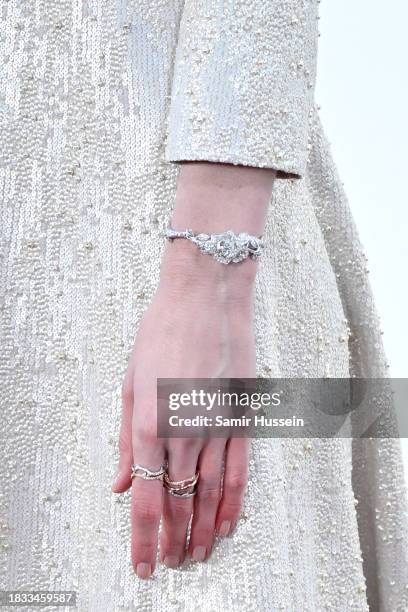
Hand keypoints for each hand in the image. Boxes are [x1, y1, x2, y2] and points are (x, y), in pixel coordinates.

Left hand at [111, 246, 255, 577]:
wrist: (206, 298)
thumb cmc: (161, 333)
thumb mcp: (130, 383)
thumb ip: (125, 439)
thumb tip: (118, 482)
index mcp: (149, 424)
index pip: (145, 499)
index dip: (143, 539)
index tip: (142, 564)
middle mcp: (185, 433)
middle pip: (179, 503)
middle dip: (173, 541)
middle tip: (171, 565)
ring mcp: (217, 426)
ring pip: (211, 494)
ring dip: (203, 530)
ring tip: (198, 556)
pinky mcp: (241, 417)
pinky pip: (239, 471)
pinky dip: (233, 503)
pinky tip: (228, 523)